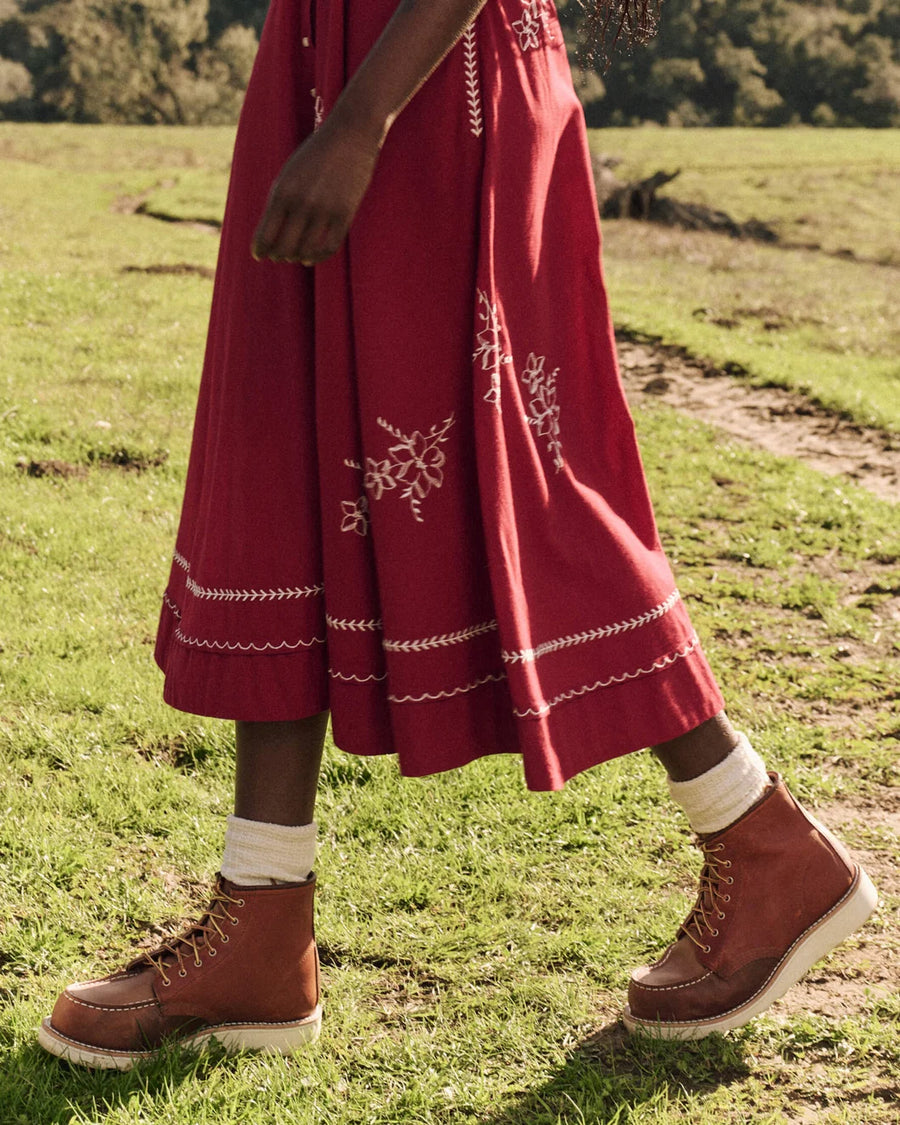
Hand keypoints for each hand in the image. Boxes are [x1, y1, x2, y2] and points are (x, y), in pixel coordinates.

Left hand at [252, 118, 381, 265]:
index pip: (266, 235)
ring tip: (296, 257)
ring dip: (298, 258)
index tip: (260, 255)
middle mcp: (302, 202)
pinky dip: (317, 257)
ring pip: (306, 251)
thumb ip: (279, 202)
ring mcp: (325, 209)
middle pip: (284, 248)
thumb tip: (270, 236)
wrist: (351, 134)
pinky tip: (311, 258)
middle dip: (279, 256)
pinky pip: (328, 248)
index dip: (261, 250)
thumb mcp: (290, 174)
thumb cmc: (316, 155)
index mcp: (282, 191)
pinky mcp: (345, 214)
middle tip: (280, 257)